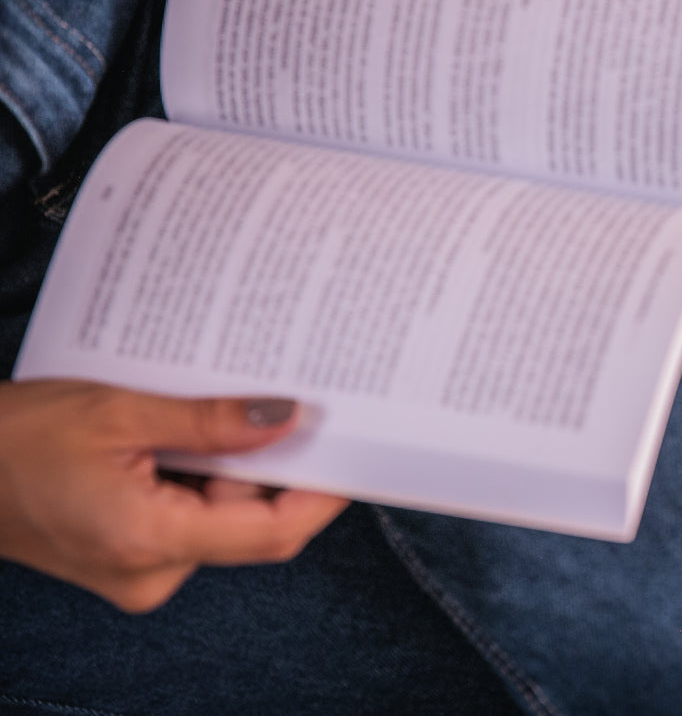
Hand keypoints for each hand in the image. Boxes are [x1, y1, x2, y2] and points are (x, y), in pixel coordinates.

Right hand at [0, 379, 347, 612]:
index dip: (323, 493)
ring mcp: (141, 570)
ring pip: (223, 515)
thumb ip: (212, 422)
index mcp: (151, 542)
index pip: (273, 532)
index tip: (354, 450)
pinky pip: (191, 516)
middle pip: (251, 522)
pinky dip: (200, 476)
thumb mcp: (121, 412)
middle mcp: (153, 572)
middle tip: (278, 402)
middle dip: (267, 466)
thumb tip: (289, 416)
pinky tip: (182, 435)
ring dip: (228, 466)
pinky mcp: (131, 556)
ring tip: (204, 412)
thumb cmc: (14, 438)